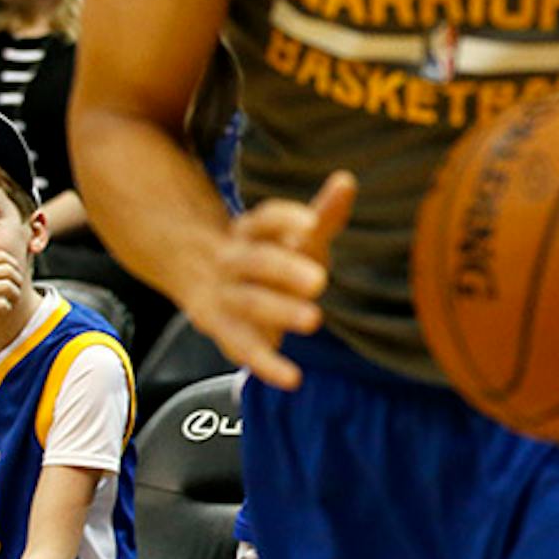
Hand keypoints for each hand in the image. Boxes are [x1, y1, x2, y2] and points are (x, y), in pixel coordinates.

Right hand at [0, 251, 25, 349]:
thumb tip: (9, 266)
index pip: (2, 256)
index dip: (14, 265)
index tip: (15, 275)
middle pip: (9, 270)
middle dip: (18, 280)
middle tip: (17, 290)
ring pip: (8, 286)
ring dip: (15, 294)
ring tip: (13, 300)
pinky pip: (1, 303)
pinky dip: (7, 306)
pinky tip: (3, 309)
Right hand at [177, 172, 355, 389]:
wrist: (212, 281)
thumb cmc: (273, 254)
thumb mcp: (298, 234)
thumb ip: (325, 213)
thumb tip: (346, 180)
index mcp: (250, 230)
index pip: (264, 219)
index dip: (285, 218)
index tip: (312, 222)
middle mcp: (232, 260)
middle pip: (255, 261)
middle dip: (284, 269)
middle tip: (320, 279)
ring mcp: (225, 296)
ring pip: (248, 303)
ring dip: (278, 312)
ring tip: (315, 320)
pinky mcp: (223, 331)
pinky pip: (242, 347)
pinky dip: (265, 364)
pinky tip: (292, 377)